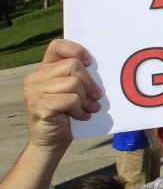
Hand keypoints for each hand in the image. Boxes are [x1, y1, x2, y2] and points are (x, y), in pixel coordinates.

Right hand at [22, 39, 102, 153]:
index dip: (77, 51)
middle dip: (90, 82)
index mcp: (44, 69)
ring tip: (88, 108)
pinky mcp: (38, 105)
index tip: (90, 64)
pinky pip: (70, 99)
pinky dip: (81, 109)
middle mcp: (35, 77)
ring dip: (86, 99)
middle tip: (96, 96)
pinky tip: (81, 116)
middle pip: (73, 65)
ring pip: (74, 83)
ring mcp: (33, 91)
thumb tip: (102, 64)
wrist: (51, 142)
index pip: (58, 46)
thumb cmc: (67, 114)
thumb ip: (79, 75)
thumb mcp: (74, 90)